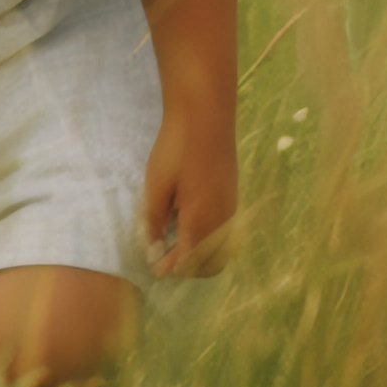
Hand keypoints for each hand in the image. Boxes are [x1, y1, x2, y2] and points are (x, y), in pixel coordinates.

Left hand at [140, 101, 236, 274]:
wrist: (206, 117)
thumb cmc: (176, 151)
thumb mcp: (156, 187)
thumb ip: (154, 221)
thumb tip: (153, 247)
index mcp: (201, 222)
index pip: (189, 261)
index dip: (170, 268)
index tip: (153, 267)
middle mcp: (222, 222)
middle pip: (210, 263)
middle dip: (188, 267)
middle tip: (163, 257)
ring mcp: (231, 210)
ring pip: (220, 249)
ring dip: (200, 254)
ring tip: (174, 242)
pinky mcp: (233, 198)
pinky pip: (224, 233)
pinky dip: (208, 240)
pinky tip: (188, 224)